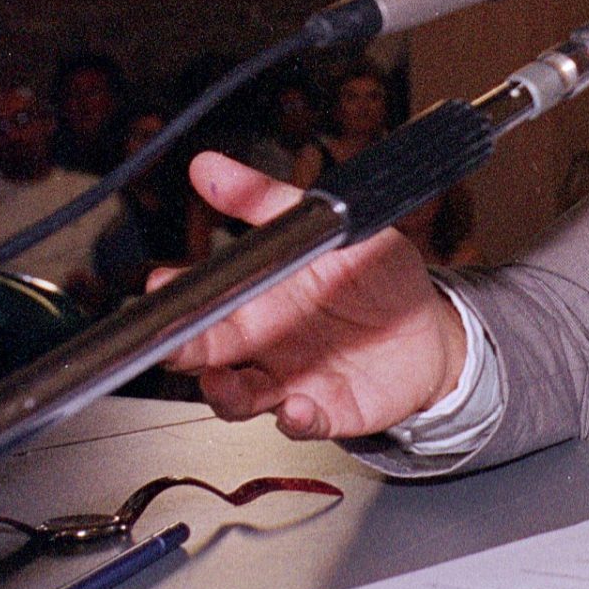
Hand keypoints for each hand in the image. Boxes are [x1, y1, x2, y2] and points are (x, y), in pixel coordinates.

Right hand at [153, 152, 466, 439]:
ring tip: (222, 383)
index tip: (158, 288)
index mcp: (257, 301)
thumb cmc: (374, 279)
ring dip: (226, 393)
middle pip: (208, 354)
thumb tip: (208, 167)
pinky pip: (304, 421)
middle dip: (185, 350)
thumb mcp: (327, 229)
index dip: (175, 299)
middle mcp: (264, 346)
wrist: (429, 327)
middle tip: (173, 342)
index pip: (202, 302)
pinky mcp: (327, 409)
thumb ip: (266, 200)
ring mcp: (290, 381)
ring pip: (240, 398)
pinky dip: (296, 418)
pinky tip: (296, 407)